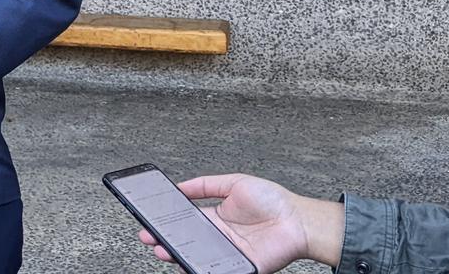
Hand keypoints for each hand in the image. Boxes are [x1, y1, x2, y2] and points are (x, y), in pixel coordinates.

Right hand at [137, 174, 345, 273]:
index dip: (167, 221)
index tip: (149, 218)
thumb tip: (179, 186)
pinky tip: (190, 265)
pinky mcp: (240, 266)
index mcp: (214, 217)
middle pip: (186, 241)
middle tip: (149, 237)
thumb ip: (205, 185)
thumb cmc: (273, 200)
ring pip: (197, 257)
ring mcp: (228, 253)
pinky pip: (218, 270)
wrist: (300, 220)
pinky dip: (203, 269)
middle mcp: (218, 236)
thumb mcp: (234, 183)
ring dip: (179, 256)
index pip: (184, 221)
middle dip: (164, 240)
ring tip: (164, 251)